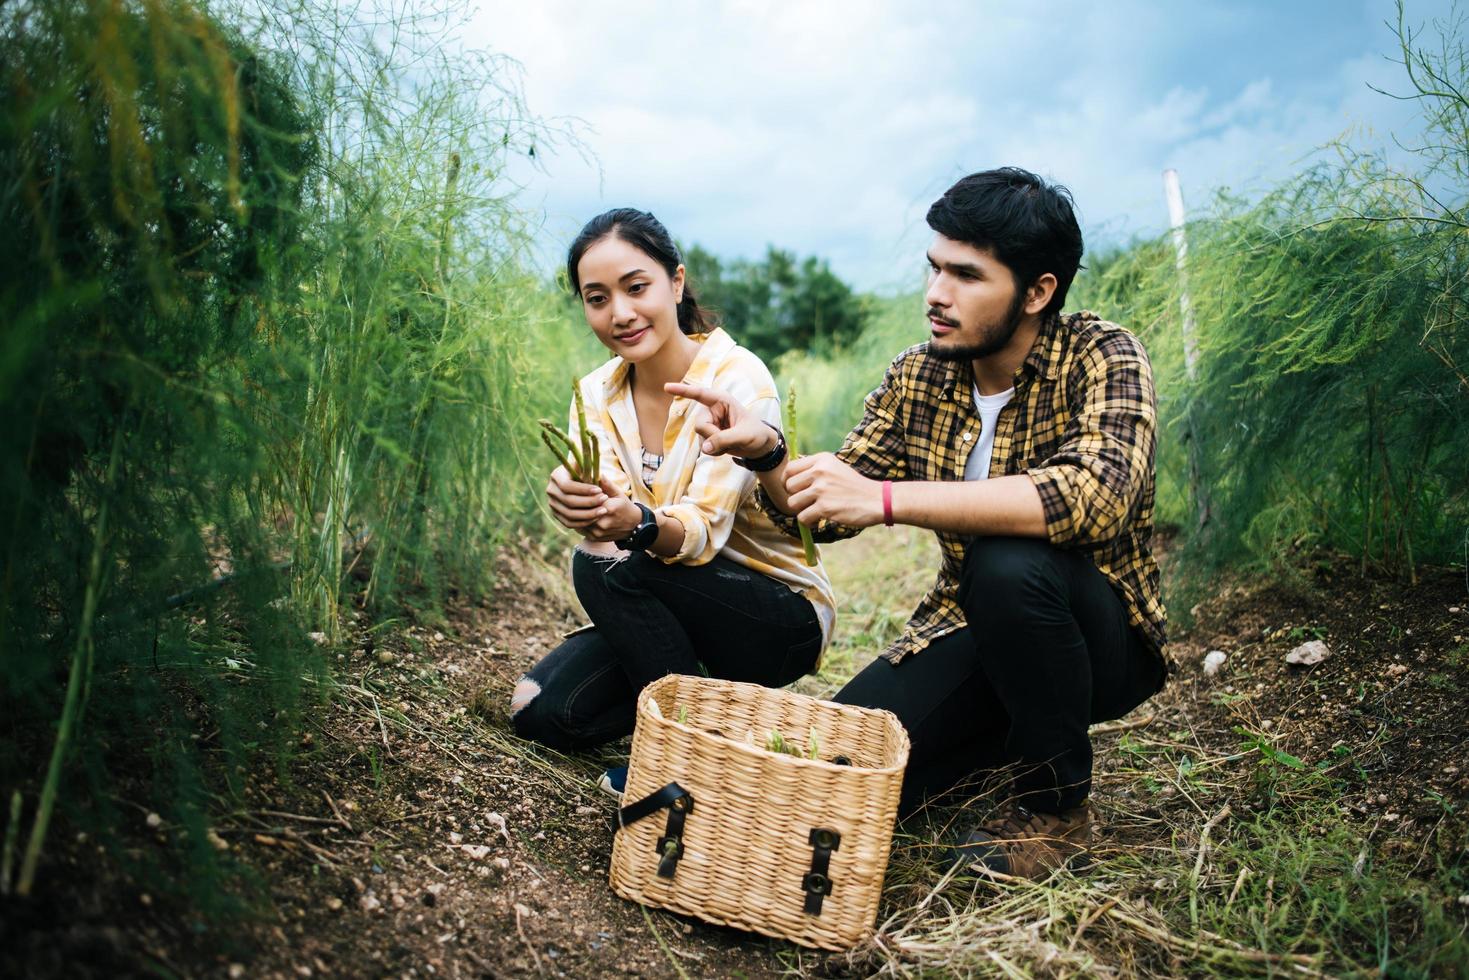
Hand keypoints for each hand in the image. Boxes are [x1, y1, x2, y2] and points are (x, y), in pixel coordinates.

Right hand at [545, 465, 603, 529]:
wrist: (577, 482)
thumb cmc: (584, 472)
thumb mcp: (586, 466)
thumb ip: (590, 467)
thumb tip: (598, 471)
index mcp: (556, 476)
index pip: (567, 485)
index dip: (583, 490)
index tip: (599, 490)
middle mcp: (551, 491)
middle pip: (568, 501)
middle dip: (589, 502)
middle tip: (604, 499)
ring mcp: (553, 505)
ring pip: (569, 514)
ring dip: (588, 514)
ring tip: (603, 510)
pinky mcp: (557, 515)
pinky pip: (569, 523)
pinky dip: (583, 522)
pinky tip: (596, 518)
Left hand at [546, 469, 640, 536]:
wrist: (633, 527)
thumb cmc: (625, 507)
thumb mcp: (618, 493)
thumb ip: (606, 484)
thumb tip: (595, 472)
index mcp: (610, 508)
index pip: (590, 498)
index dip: (583, 492)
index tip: (577, 485)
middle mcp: (603, 522)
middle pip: (582, 510)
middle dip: (577, 502)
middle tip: (568, 493)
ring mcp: (598, 532)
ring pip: (579, 520)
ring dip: (574, 512)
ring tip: (568, 503)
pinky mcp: (594, 538)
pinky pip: (580, 528)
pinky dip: (577, 521)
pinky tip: (574, 513)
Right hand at [664, 382, 778, 457]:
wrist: (760, 446)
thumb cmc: (756, 434)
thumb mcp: (744, 436)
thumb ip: (724, 440)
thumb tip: (704, 448)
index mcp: (722, 400)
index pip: (700, 393)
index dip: (683, 390)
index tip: (666, 387)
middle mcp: (712, 410)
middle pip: (699, 424)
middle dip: (712, 436)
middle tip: (728, 440)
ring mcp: (709, 423)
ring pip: (700, 437)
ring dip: (714, 446)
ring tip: (731, 443)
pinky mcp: (708, 436)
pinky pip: (703, 446)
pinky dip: (714, 451)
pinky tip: (725, 448)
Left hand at [784, 453, 883, 527]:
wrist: (876, 500)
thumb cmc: (854, 486)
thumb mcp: (835, 467)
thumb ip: (814, 469)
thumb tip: (789, 476)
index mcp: (822, 460)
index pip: (789, 468)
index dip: (787, 481)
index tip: (794, 489)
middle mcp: (820, 472)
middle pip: (788, 486)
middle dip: (794, 497)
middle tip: (806, 502)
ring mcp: (822, 490)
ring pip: (792, 503)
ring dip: (801, 510)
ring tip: (813, 511)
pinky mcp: (825, 507)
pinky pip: (802, 517)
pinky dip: (809, 522)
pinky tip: (818, 520)